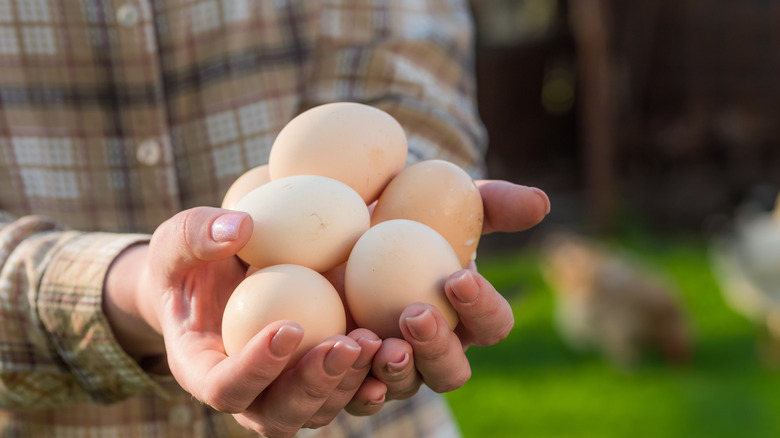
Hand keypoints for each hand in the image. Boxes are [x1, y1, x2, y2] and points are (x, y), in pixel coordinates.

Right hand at [104, 207, 381, 437]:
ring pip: (320, 410)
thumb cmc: (191, 261)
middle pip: (279, 415)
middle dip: (314, 385)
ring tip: (375, 342)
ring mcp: (285, 390)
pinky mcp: (319, 377)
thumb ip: (197, 235)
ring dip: (349, 384)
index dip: (256, 368)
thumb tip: (240, 227)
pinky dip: (374, 376)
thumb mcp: (178, 241)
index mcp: (201, 370)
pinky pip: (347, 392)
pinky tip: (397, 349)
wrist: (218, 277)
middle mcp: (247, 394)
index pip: (225, 388)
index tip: (289, 327)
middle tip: (345, 346)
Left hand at [345, 180, 549, 414]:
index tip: (457, 278)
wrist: (348, 223)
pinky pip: (356, 393)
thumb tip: (540, 203)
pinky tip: (345, 353)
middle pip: (451, 372)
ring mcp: (396, 365)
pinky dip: (353, 381)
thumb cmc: (410, 213)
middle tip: (415, 315)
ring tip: (374, 338)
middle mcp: (437, 349)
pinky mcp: (353, 371)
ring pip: (407, 386)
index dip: (482, 307)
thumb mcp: (450, 200)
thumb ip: (495, 203)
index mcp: (469, 315)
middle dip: (437, 349)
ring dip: (396, 369)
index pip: (493, 324)